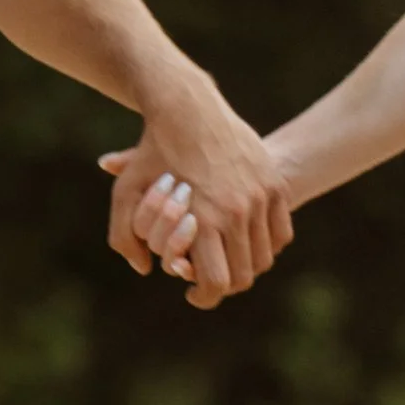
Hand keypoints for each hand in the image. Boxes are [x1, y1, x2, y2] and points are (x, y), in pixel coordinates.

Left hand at [100, 90, 292, 309]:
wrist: (188, 107)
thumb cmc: (153, 153)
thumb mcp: (126, 193)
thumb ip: (124, 238)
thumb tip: (145, 270)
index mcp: (204, 219)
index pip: (216, 283)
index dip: (205, 297)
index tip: (193, 294)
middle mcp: (238, 211)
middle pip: (243, 276)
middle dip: (224, 285)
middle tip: (209, 277)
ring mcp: (261, 198)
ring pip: (264, 258)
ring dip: (246, 265)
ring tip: (226, 258)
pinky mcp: (275, 185)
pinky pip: (280, 234)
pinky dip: (266, 244)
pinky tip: (244, 239)